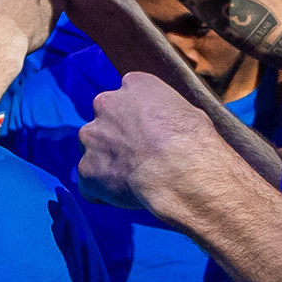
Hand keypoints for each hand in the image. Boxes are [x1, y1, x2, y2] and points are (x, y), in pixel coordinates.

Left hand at [77, 71, 242, 222]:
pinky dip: (101, 192)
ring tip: (132, 181)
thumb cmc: (194, 142)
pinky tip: (123, 197)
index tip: (147, 135)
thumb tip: (169, 124)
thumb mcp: (189, 113)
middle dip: (116, 138)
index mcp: (134, 85)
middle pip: (105, 121)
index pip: (127, 98)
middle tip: (138, 158)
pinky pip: (89, 183)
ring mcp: (92, 136)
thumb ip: (167, 114)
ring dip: (107, 163)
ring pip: (93, 150)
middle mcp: (106, 104)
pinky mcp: (86, 168)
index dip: (137, 120)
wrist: (182, 172)